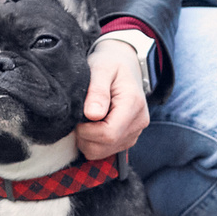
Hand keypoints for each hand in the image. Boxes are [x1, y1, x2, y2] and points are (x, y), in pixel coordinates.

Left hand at [77, 41, 148, 160]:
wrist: (123, 64)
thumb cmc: (109, 63)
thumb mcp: (101, 68)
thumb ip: (97, 90)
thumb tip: (92, 115)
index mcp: (133, 104)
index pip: (108, 133)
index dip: (86, 131)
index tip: (77, 116)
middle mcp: (138, 122)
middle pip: (105, 145)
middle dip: (84, 136)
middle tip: (79, 115)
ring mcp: (135, 133)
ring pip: (103, 152)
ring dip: (87, 140)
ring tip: (86, 118)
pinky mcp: (128, 138)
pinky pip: (105, 151)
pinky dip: (93, 142)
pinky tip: (92, 124)